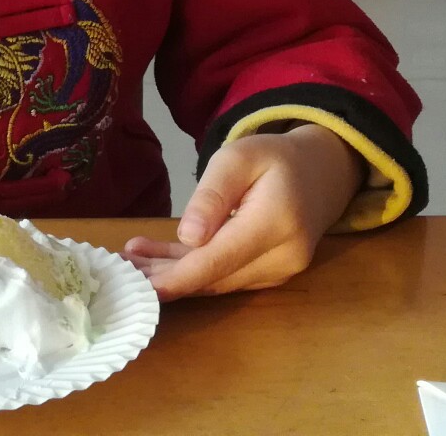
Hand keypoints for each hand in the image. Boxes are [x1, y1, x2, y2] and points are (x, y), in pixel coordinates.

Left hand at [123, 123, 363, 302]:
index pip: (219, 261)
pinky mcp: (272, 274)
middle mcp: (282, 257)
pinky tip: (163, 260)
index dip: (178, 278)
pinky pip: (229, 276)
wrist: (322, 171)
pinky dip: (196, 271)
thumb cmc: (275, 157)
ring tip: (135, 261)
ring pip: (218, 281)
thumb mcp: (239, 157)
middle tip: (124, 267)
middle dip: (167, 277)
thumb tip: (188, 237)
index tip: (142, 287)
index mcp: (275, 224)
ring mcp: (280, 271)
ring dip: (176, 275)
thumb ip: (212, 195)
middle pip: (214, 276)